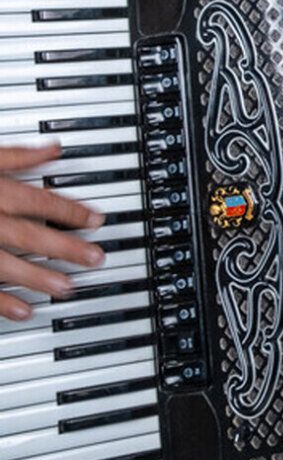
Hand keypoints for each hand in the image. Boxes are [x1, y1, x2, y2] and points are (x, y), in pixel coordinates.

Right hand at [0, 143, 104, 320]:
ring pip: (4, 266)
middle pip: (27, 235)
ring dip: (38, 279)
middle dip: (65, 247)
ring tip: (68, 288)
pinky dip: (0, 302)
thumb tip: (54, 149)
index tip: (96, 220)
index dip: (71, 210)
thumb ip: (14, 155)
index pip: (37, 200)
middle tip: (96, 258)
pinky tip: (24, 311)